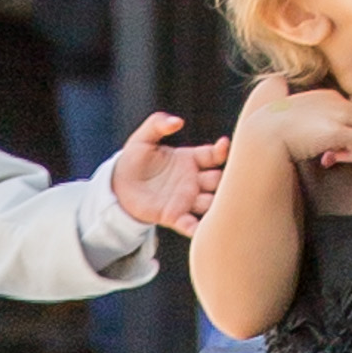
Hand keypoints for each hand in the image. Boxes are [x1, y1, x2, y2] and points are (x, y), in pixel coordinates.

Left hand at [110, 111, 230, 235]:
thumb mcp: (143, 138)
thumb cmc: (134, 159)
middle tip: (233, 179)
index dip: (222, 151)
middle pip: (219, 181)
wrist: (118, 186)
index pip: (214, 156)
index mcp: (190, 160)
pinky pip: (191, 225)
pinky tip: (204, 231)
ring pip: (211, 203)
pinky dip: (198, 229)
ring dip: (218, 205)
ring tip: (225, 204)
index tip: (224, 145)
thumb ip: (158, 124)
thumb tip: (177, 122)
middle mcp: (193, 181)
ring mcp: (186, 200)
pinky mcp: (174, 216)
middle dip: (227, 180)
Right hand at [244, 73, 351, 171]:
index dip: (351, 133)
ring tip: (337, 157)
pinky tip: (331, 159)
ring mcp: (339, 115)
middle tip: (342, 154)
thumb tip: (322, 138)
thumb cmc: (275, 131)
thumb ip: (315, 122)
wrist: (263, 133)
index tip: (330, 147)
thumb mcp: (299, 119)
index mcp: (331, 97)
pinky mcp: (337, 131)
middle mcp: (339, 102)